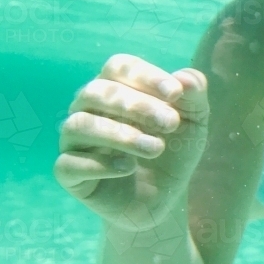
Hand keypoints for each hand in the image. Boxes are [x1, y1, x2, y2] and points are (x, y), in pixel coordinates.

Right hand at [54, 54, 209, 228]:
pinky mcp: (69, 174)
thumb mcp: (194, 123)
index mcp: (115, 88)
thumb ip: (194, 97)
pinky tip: (128, 167)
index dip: (146, 76)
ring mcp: (74, 141)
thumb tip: (186, 78)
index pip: (118, 67)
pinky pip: (68, 163)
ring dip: (121, 134)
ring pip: (79, 124)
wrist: (165, 197)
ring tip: (156, 148)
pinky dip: (100, 164)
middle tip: (171, 123)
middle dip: (137, 105)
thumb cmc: (174, 150)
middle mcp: (87, 109)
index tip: (176, 93)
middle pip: (97, 92)